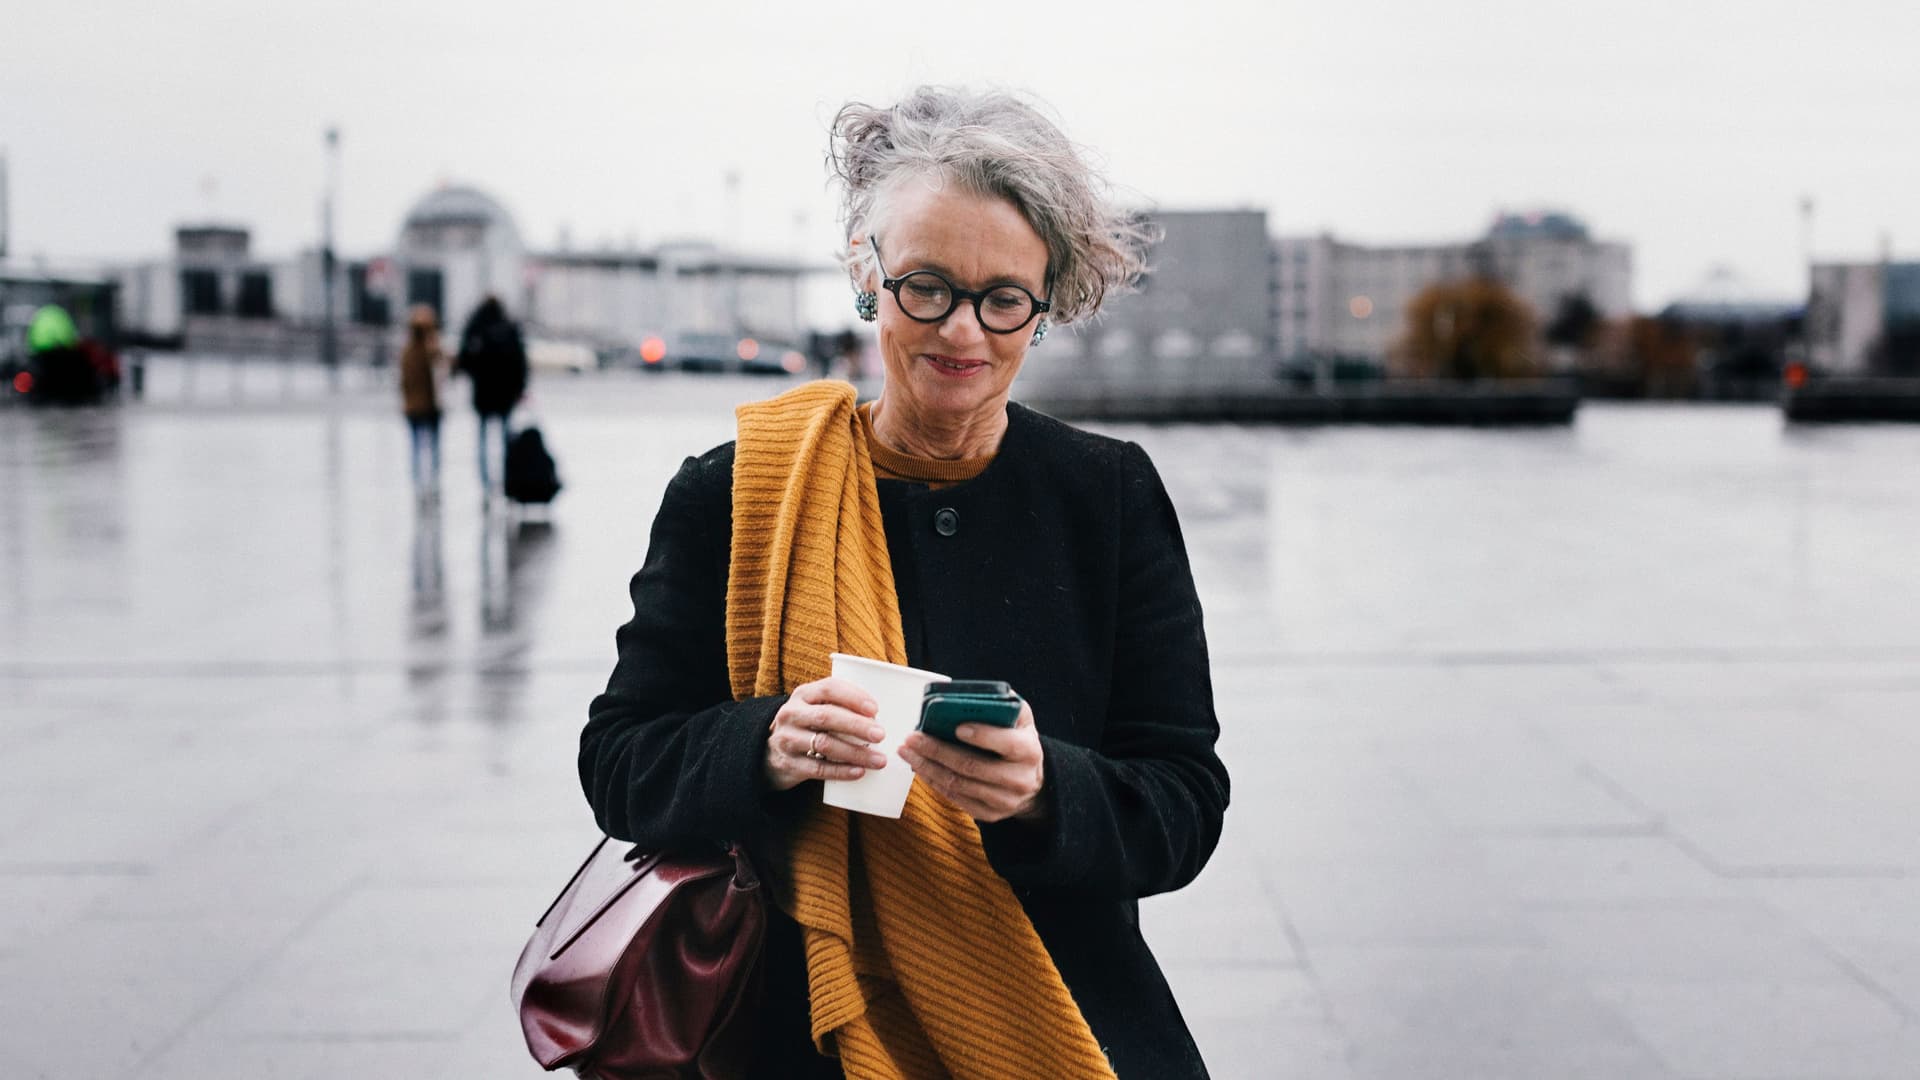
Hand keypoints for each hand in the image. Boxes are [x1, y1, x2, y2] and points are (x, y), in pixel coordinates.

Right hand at [765, 677, 888, 791]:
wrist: (769, 753)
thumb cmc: (807, 726)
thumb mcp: (815, 708)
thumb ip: (842, 706)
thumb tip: (890, 713)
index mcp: (803, 694)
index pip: (829, 688)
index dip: (853, 697)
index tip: (876, 709)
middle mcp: (792, 714)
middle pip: (827, 716)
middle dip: (857, 725)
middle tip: (881, 735)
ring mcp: (787, 739)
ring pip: (824, 744)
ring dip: (855, 752)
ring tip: (879, 760)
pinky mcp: (789, 764)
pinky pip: (817, 768)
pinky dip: (840, 771)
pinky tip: (859, 772)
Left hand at [899, 700, 1046, 823]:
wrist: (1032, 781)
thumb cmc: (1019, 741)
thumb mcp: (1021, 719)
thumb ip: (1003, 704)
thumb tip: (970, 695)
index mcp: (1029, 751)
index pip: (1006, 743)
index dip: (982, 735)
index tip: (956, 726)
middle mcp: (1019, 779)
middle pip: (972, 766)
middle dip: (938, 751)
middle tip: (914, 737)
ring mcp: (1004, 801)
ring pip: (958, 784)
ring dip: (928, 767)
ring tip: (908, 751)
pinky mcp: (989, 814)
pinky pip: (955, 798)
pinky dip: (933, 781)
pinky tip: (919, 766)